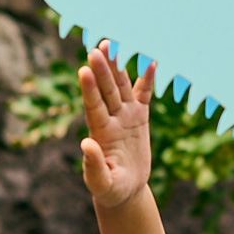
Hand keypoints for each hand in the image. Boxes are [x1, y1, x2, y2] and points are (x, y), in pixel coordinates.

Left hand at [77, 40, 157, 209]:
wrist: (124, 190)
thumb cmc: (110, 189)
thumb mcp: (101, 182)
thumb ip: (93, 164)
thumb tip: (85, 143)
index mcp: (100, 133)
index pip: (93, 107)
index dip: (89, 89)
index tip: (83, 70)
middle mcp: (111, 119)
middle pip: (106, 90)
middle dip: (102, 70)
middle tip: (96, 48)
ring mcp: (125, 116)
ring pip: (121, 87)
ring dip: (117, 67)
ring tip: (113, 43)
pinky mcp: (140, 118)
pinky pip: (144, 95)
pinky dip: (147, 79)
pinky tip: (150, 61)